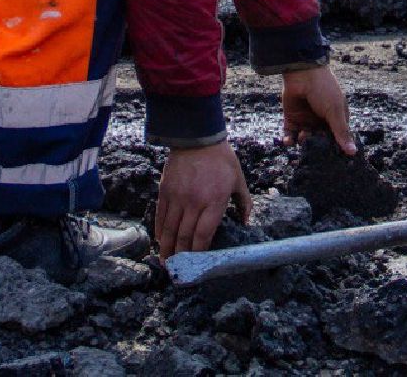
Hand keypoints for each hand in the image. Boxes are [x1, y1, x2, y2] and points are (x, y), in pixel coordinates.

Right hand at [155, 142, 250, 259]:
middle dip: (181, 256)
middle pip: (185, 236)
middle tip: (179, 269)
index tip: (197, 264)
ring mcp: (178, 197)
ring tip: (166, 262)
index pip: (203, 234)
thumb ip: (244, 202)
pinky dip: (160, 231)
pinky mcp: (165, 191)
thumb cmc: (221, 159)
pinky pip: (161, 216)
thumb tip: (246, 222)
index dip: (199, 252)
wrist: (197, 137)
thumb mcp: (239, 180)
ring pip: (170, 229)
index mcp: (215, 201)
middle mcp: (195, 202)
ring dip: (167, 248)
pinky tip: (160, 241)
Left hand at [282, 66, 356, 154]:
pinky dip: (289, 139)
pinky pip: (290, 133)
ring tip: (303, 137)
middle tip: (315, 151)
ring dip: (303, 142)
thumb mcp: (335, 111)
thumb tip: (353, 152)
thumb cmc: (324, 89)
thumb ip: (341, 132)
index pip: (337, 137)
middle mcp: (321, 120)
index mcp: (335, 117)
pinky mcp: (292, 118)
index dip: (335, 147)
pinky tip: (289, 141)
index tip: (333, 159)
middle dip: (317, 146)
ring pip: (305, 139)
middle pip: (320, 141)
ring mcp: (306, 119)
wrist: (302, 73)